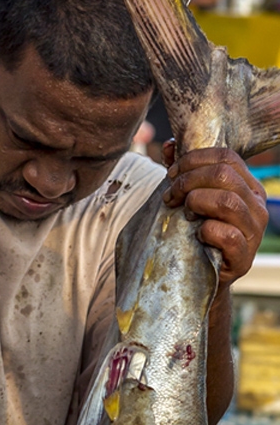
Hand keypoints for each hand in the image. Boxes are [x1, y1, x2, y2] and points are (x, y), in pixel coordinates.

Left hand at [161, 142, 267, 287]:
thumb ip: (183, 173)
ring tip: (183, 213)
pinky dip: (206, 231)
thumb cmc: (198, 235)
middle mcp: (256, 205)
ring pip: (227, 202)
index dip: (194, 159)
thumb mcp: (192, 202)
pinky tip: (196, 235)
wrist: (201, 279)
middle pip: (223, 175)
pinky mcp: (244, 257)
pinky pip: (228, 235)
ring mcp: (253, 232)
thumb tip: (169, 145)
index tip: (171, 173)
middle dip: (188, 181)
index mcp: (247, 186)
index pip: (227, 157)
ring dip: (196, 202)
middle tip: (170, 196)